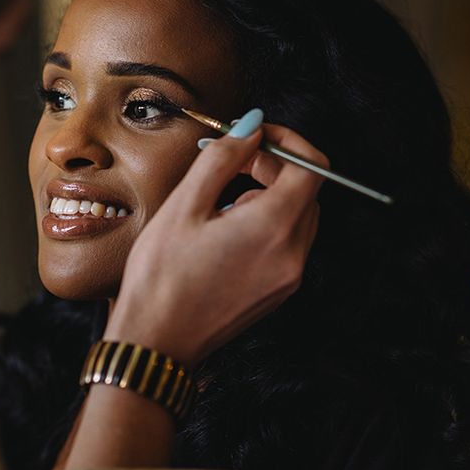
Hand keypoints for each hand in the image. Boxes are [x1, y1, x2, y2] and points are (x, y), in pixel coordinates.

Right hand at [104, 110, 325, 365]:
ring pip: (297, 215)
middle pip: (306, 190)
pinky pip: (287, 242)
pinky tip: (226, 230)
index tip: (255, 135)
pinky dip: (267, 222)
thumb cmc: (162, 276)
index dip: (287, 141)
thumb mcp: (185, 205)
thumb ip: (223, 157)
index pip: (312, 166)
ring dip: (269, 194)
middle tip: (233, 160)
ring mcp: (290, 276)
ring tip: (221, 201)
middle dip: (274, 166)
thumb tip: (251, 126)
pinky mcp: (279, 290)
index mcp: (274, 227)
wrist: (157, 342)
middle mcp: (293, 253)